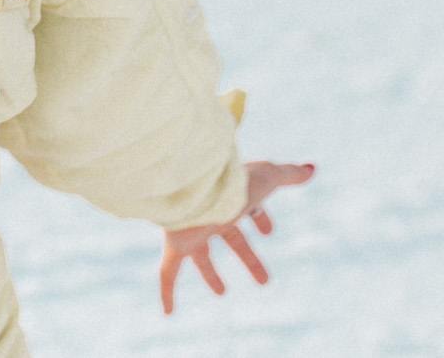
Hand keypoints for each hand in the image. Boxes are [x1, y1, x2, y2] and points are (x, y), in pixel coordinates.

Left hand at [159, 159, 314, 313]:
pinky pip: (168, 273)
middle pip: (230, 239)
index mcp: (231, 198)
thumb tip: (312, 168)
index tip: (268, 231)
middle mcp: (210, 214)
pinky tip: (168, 312)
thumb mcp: (268, 177)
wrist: (194, 186)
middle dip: (246, 256)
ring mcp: (191, 230)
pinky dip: (168, 292)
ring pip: (199, 256)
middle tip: (265, 281)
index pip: (247, 210)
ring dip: (210, 274)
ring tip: (221, 292)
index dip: (259, 218)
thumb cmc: (233, 180)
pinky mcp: (176, 244)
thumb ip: (289, 174)